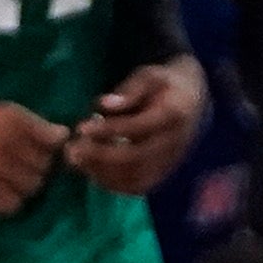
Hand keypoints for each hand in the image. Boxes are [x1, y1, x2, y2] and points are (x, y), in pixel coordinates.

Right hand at [0, 101, 65, 213]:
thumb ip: (27, 124)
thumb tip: (64, 135)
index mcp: (10, 115)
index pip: (54, 140)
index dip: (48, 150)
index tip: (34, 153)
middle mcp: (6, 138)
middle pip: (44, 167)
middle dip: (33, 170)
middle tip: (12, 168)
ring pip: (31, 188)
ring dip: (20, 187)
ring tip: (1, 181)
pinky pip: (11, 204)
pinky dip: (5, 202)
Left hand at [67, 58, 205, 195]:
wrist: (192, 101)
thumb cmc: (162, 85)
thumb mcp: (148, 76)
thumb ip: (129, 90)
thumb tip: (104, 104)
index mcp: (173, 114)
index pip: (138, 127)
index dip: (108, 130)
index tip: (80, 128)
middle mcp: (175, 143)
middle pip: (136, 158)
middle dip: (99, 156)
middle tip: (70, 150)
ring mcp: (171, 162)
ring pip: (136, 178)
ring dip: (102, 173)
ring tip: (75, 160)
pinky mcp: (164, 173)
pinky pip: (138, 187)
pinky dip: (112, 184)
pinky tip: (91, 171)